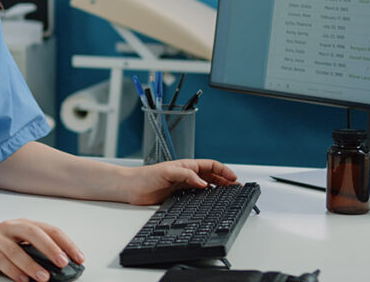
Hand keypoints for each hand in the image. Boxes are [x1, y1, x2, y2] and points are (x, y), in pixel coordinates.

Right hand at [0, 219, 83, 281]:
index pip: (49, 229)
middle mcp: (11, 227)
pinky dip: (13, 271)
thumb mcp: (17, 242)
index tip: (78, 257)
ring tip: (44, 277)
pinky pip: (0, 260)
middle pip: (33, 233)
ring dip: (31, 264)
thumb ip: (35, 250)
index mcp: (24, 224)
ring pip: (16, 249)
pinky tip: (22, 280)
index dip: (66, 243)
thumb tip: (60, 266)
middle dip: (50, 248)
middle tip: (63, 262)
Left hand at [123, 159, 237, 205]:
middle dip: (226, 181)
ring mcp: (183, 186)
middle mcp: (187, 175)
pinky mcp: (178, 196)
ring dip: (218, 190)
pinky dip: (206, 199)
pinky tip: (211, 203)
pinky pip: (197, 197)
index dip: (224, 171)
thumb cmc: (145, 176)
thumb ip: (185, 175)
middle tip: (237, 188)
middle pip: (212, 177)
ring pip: (206, 186)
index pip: (211, 166)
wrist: (131, 188)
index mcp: (187, 165)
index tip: (234, 178)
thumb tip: (202, 182)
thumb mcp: (167, 171)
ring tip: (229, 195)